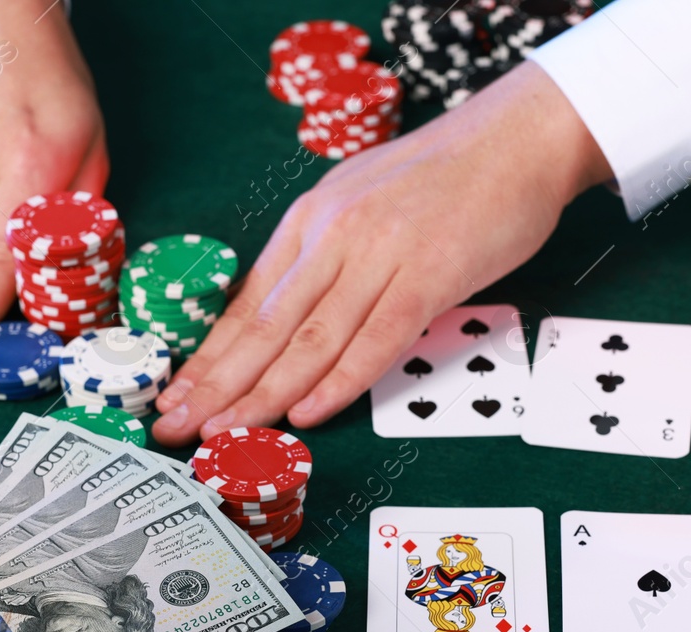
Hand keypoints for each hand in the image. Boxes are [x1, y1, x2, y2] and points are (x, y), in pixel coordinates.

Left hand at [152, 61, 610, 444]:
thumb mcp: (362, 204)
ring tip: (224, 433)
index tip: (174, 396)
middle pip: (264, 326)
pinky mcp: (428, 274)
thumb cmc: (446, 178)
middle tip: (173, 428)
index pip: (248, 304)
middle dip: (215, 385)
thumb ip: (325, 257)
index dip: (207, 357)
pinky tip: (308, 414)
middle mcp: (332, 236)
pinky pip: (376, 338)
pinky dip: (340, 381)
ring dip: (263, 395)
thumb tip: (285, 314)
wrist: (517, 138)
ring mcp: (379, 254)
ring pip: (309, 339)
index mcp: (310, 221)